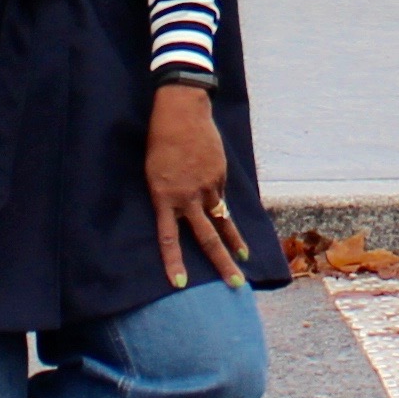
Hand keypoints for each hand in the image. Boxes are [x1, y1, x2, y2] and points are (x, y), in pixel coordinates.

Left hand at [146, 81, 246, 289]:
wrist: (182, 112)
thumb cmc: (160, 142)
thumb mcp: (155, 173)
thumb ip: (168, 196)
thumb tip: (184, 214)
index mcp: (164, 197)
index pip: (168, 238)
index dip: (173, 262)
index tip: (180, 284)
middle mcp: (188, 197)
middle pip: (208, 238)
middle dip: (222, 264)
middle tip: (235, 285)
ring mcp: (208, 187)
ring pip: (223, 221)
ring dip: (234, 243)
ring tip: (243, 259)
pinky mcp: (220, 176)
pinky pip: (220, 196)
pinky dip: (220, 204)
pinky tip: (217, 197)